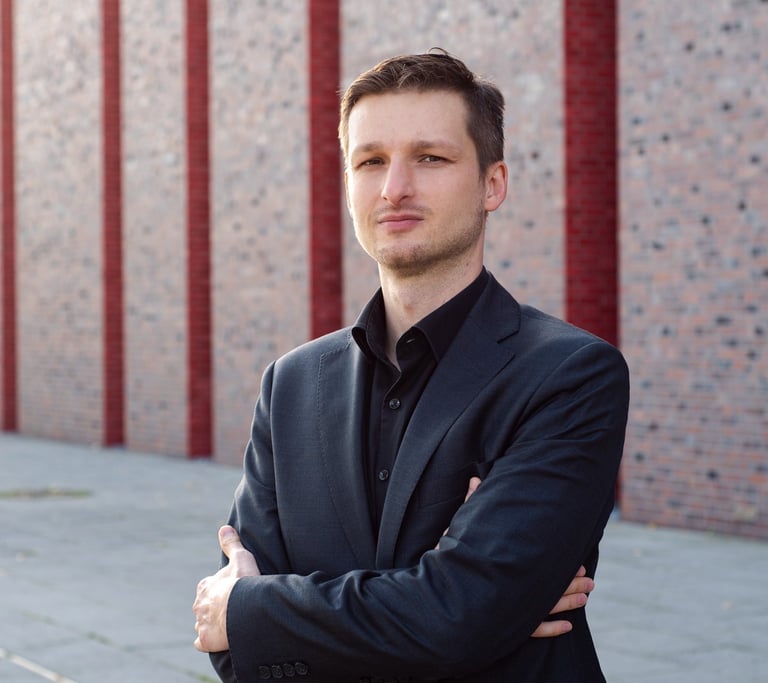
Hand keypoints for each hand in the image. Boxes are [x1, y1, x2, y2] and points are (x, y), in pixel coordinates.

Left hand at [193, 525, 260, 651]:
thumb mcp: (240, 558)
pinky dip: (207, 641)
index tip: (231, 590)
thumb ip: (231, 544)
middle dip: (214, 607)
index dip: (219, 588)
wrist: (244, 610)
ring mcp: (201, 623)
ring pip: (201, 623)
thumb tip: (224, 528)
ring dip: (211, 624)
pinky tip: (218, 640)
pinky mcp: (205, 641)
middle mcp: (199, 604)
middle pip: (204, 606)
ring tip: (228, 624)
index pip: (207, 586)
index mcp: (206, 585)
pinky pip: (201, 643)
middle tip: (231, 608)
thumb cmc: (243, 583)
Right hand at [441, 478, 593, 638]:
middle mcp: (509, 591)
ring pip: (544, 609)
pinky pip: (532, 632)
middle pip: (547, 589)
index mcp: (503, 567)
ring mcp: (507, 613)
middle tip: (590, 581)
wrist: (432, 599)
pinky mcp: (503, 631)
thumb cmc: (444, 560)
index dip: (561, 568)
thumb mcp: (457, 533)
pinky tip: (567, 627)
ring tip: (585, 598)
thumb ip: (470, 505)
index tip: (578, 564)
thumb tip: (475, 479)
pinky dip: (551, 630)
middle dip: (571, 585)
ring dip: (567, 604)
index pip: (540, 567)